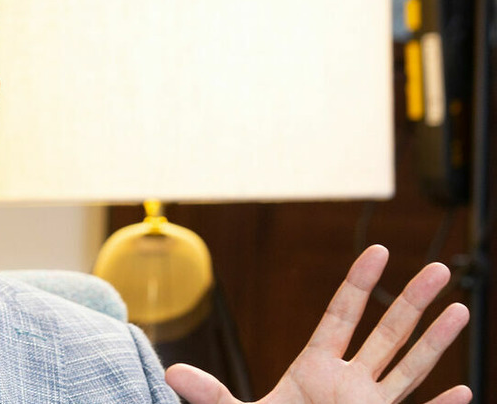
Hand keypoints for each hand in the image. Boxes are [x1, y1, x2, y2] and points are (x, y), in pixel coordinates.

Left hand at [164, 245, 470, 403]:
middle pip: (387, 332)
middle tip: (440, 267)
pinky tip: (466, 390)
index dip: (359, 283)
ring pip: (408, 367)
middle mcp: (348, 382)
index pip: (341, 316)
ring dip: (435, 341)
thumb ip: (209, 394)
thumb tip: (171, 374)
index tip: (377, 250)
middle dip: (412, 300)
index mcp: (314, 367)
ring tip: (460, 308)